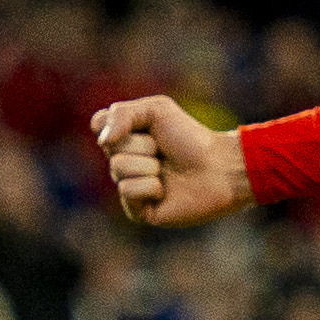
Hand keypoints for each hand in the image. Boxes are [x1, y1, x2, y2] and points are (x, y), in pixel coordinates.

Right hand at [94, 95, 252, 228]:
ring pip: (118, 169)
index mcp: (125, 139)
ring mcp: (131, 187)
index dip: (120, 123)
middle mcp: (124, 162)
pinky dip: (150, 186)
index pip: (98, 125)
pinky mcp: (139, 210)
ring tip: (167, 170)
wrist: (220, 168)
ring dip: (148, 165)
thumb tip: (103, 140)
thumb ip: (122, 113)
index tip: (147, 127)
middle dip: (143, 144)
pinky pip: (127, 191)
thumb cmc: (191, 138)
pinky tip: (165, 190)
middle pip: (111, 147)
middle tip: (164, 151)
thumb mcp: (157, 109)